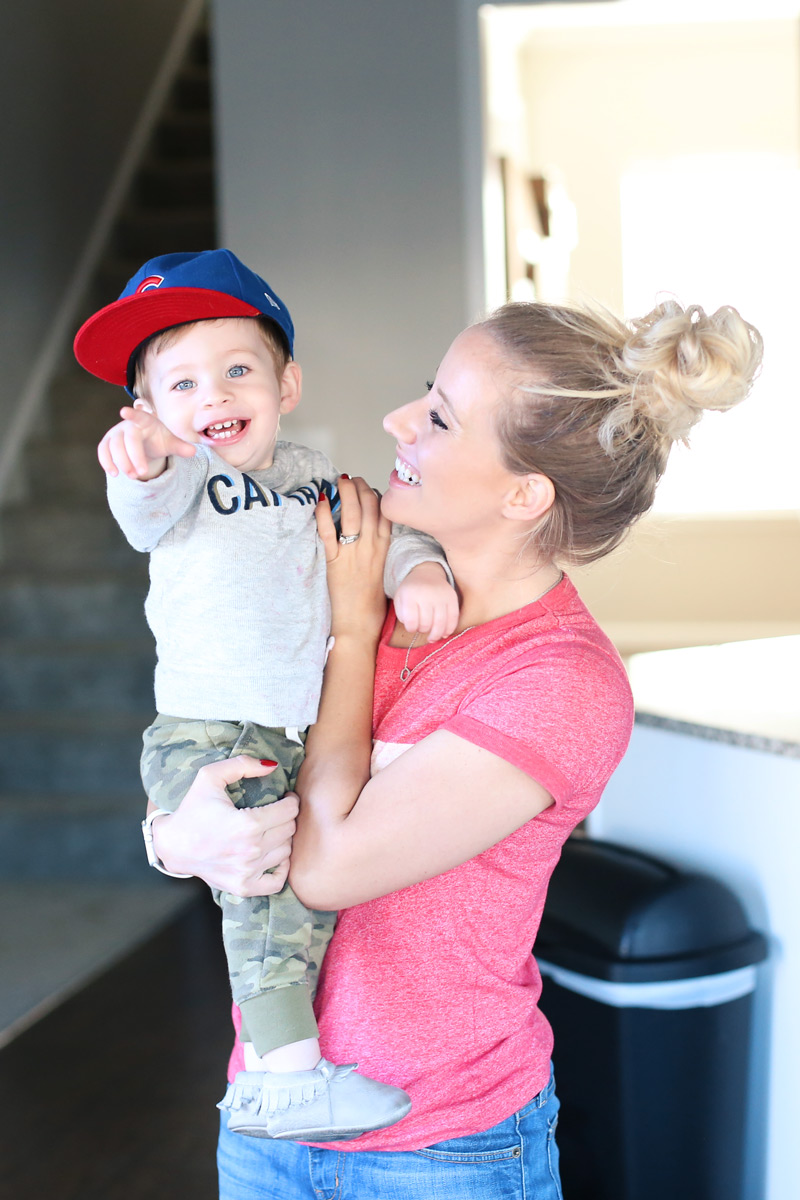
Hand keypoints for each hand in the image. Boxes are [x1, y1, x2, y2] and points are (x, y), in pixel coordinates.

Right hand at [98, 404, 195, 479]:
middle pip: (127, 439)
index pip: (138, 416)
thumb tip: (193, 451)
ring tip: (133, 476)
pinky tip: (115, 473)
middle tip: (142, 473)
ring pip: (113, 446)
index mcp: (145, 421)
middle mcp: (128, 425)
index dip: (132, 413)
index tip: (123, 411)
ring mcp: (115, 433)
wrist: (146, 443)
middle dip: (134, 456)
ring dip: (121, 462)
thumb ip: (180, 446)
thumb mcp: (170, 442)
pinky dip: (106, 462)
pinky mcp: (107, 443)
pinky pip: (103, 450)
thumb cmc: (158, 440)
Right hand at [150, 756, 298, 895]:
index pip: (290, 810)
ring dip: (283, 839)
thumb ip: (241, 765)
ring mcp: (247, 871)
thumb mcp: (209, 777)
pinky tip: (273, 855)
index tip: (285, 797)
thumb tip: (272, 766)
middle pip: (290, 830)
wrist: (173, 845)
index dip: (291, 800)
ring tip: (271, 829)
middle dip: (287, 817)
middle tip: (277, 811)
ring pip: (286, 852)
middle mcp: (250, 850)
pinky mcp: (243, 886)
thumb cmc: (192, 809)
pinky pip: (277, 882)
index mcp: (247, 824)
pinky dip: (281, 868)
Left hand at [316, 475, 391, 642]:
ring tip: (339, 482)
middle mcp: (370, 547)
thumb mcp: (380, 567)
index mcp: (383, 548)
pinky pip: (328, 533)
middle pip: (369, 507)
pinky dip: (323, 515)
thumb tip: (368, 527)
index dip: (376, 494)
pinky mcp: (334, 562)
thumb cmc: (369, 599)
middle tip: (350, 479)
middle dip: (360, 487)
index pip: (384, 512)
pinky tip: (320, 501)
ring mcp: (352, 554)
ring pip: (352, 514)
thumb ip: (376, 546)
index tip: (367, 486)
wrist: (359, 623)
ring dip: (345, 493)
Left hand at [393, 562, 459, 641]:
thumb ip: (402, 615)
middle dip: (423, 630)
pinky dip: (449, 629)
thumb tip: (414, 629)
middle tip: (421, 628)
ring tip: (432, 638)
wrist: (426, 574)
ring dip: (436, 634)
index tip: (411, 628)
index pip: (411, 621)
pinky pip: (453, 618)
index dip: (411, 629)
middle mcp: (426, 594)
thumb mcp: (399, 600)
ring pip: (441, 623)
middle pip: (426, 623)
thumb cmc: (411, 592)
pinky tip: (444, 634)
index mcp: (410, 595)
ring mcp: (441, 595)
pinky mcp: (452, 597)